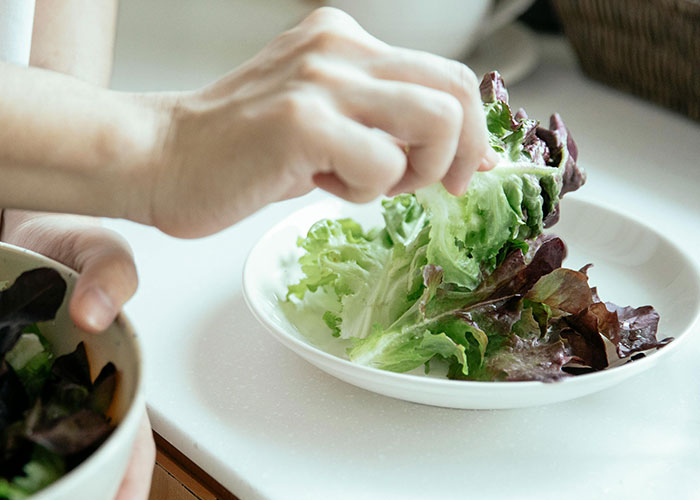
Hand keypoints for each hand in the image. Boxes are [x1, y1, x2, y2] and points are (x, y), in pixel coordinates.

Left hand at [0, 210, 154, 498]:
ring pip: (41, 454)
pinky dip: (5, 458)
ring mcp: (33, 395)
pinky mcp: (4, 388)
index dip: (129, 478)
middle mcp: (74, 393)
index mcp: (115, 373)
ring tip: (26, 495)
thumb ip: (110, 272)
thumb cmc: (68, 242)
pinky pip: (4, 431)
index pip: (131, 439)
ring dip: (39, 481)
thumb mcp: (99, 249)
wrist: (21, 233)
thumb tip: (95, 313)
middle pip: (86, 459)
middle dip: (83, 491)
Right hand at [143, 7, 495, 237]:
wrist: (162, 158)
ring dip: (416, 171)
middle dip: (461, 152)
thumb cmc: (242, 151)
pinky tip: (319, 185)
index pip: (445, 75)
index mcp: (345, 41)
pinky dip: (364, 192)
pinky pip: (382, 164)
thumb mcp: (323, 121)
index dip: (472, 129)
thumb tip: (448, 151)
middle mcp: (339, 47)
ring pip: (435, 122)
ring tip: (366, 184)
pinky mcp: (302, 121)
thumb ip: (379, 123)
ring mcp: (320, 80)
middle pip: (454, 91)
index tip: (468, 168)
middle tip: (436, 187)